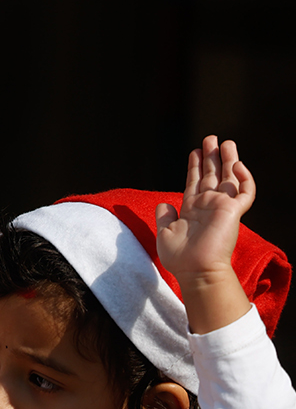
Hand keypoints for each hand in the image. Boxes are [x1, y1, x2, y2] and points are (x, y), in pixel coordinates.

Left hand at [155, 135, 253, 332]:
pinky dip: (244, 177)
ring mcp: (221, 207)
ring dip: (228, 160)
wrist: (195, 270)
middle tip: (211, 139)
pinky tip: (237, 165)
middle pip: (212, 175)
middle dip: (212, 157)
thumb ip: (164, 216)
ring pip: (229, 178)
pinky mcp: (233, 211)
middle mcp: (208, 205)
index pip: (194, 182)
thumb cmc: (179, 257)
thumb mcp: (165, 233)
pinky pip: (244, 191)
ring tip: (226, 143)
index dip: (194, 166)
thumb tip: (163, 204)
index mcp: (192, 209)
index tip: (194, 151)